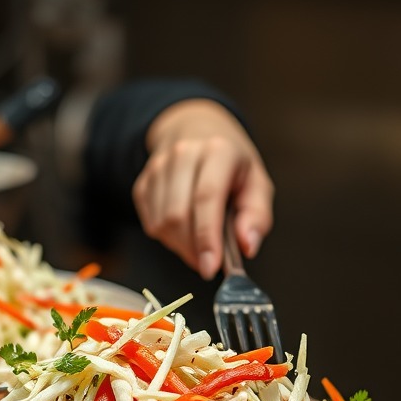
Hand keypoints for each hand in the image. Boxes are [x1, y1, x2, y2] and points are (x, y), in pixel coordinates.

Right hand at [132, 99, 273, 278]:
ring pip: (161, 223)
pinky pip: (150, 223)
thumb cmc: (232, 165)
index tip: (210, 268)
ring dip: (181, 245)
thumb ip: (257, 216)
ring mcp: (158, 166)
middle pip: (178, 214)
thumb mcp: (258, 184)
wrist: (197, 132)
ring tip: (200, 241)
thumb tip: (246, 245)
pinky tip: (185, 228)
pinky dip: (167, 237)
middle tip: (209, 262)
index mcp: (218, 151)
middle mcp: (183, 153)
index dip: (207, 237)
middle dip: (192, 248)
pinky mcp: (143, 181)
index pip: (206, 197)